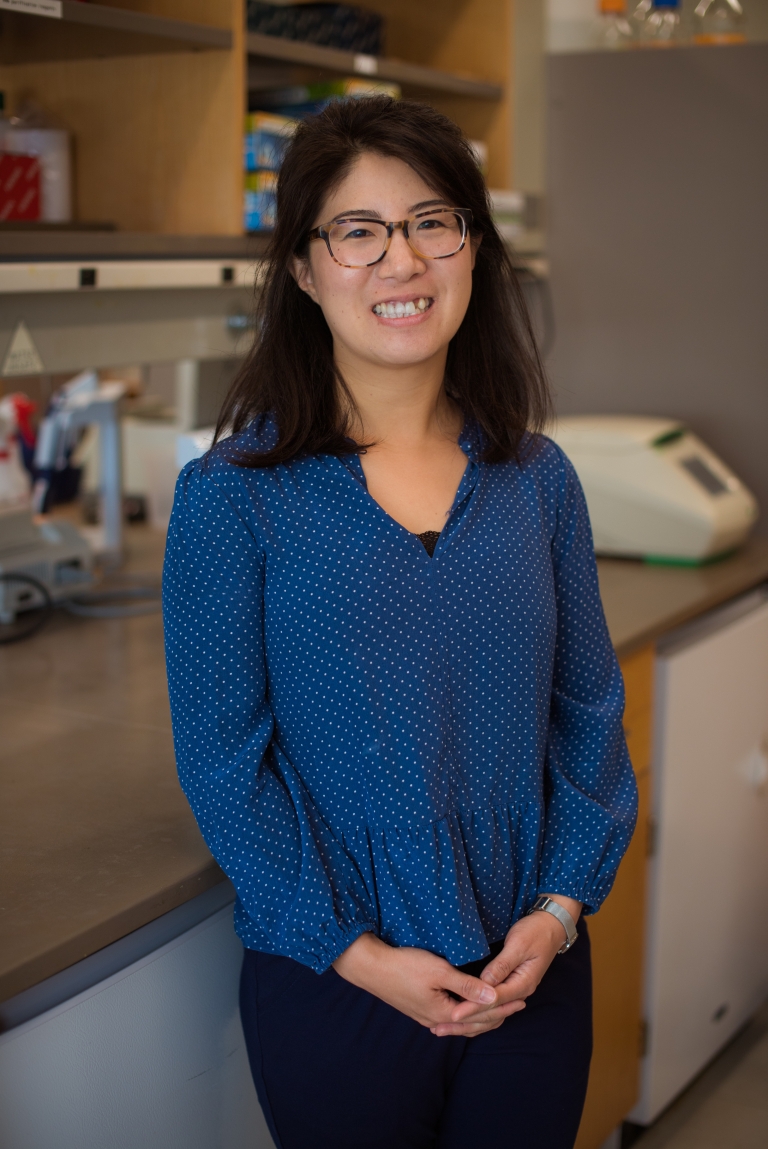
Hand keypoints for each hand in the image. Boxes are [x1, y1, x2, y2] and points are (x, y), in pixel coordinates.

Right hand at [332, 933, 524, 1036]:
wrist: (372, 968)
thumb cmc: (405, 965)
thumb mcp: (439, 971)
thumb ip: (466, 985)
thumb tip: (492, 996)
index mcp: (444, 1013)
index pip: (482, 1014)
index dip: (503, 1006)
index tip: (522, 998)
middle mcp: (437, 1020)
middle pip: (474, 1023)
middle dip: (498, 1014)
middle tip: (519, 1006)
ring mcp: (427, 1017)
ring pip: (462, 1023)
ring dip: (482, 1018)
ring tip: (500, 1012)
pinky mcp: (420, 1009)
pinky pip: (452, 1019)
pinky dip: (466, 1018)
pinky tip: (467, 1016)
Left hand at [431, 895, 581, 1037]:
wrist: (551, 926)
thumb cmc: (535, 932)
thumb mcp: (517, 945)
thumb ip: (501, 965)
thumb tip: (484, 983)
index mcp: (523, 984)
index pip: (493, 1001)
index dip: (472, 1008)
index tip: (453, 1015)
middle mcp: (519, 991)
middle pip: (490, 1012)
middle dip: (466, 1021)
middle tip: (440, 1028)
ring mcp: (516, 989)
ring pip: (491, 1011)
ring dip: (469, 1020)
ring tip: (446, 1027)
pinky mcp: (510, 984)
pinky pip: (492, 1002)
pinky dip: (476, 1009)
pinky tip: (463, 1013)